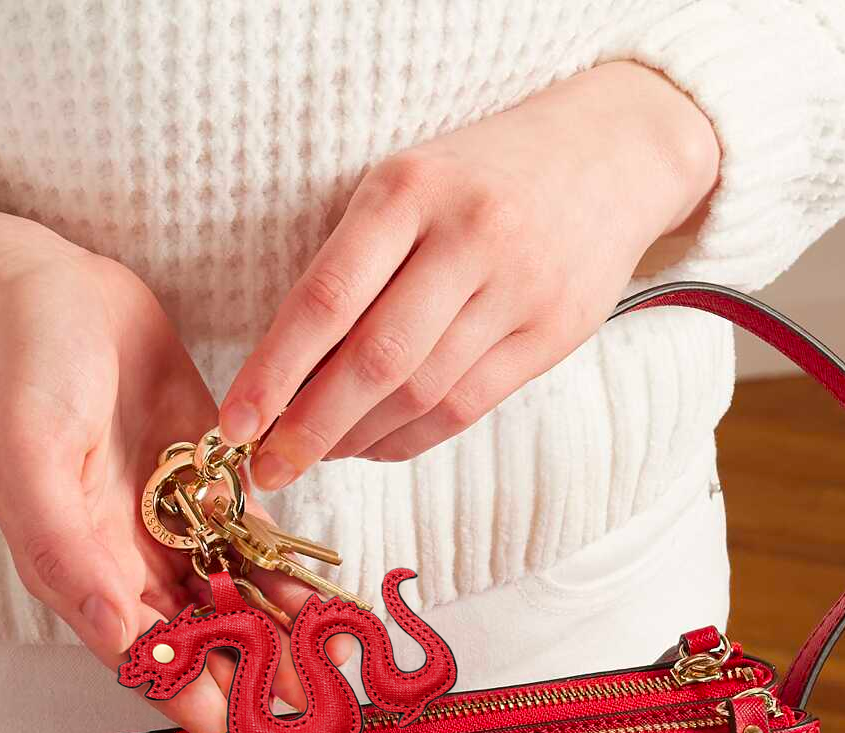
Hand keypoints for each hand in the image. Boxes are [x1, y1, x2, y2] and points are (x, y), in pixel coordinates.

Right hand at [0, 194, 313, 732]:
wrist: (48, 289)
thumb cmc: (22, 374)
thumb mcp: (28, 457)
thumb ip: (64, 551)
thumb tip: (115, 637)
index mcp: (80, 570)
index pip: (137, 652)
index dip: (186, 690)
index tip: (237, 723)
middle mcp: (129, 563)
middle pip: (198, 638)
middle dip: (252, 673)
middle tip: (311, 705)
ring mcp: (173, 527)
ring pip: (235, 599)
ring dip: (282, 634)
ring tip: (337, 661)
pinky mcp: (210, 487)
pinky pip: (257, 545)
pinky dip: (291, 576)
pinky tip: (332, 603)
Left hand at [219, 62, 719, 481]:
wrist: (610, 154)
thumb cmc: (478, 177)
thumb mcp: (407, 185)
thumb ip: (353, 266)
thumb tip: (284, 375)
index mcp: (410, 190)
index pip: (327, 298)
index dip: (274, 372)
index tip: (235, 424)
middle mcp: (469, 238)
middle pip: (375, 361)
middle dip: (310, 427)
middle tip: (266, 467)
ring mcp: (518, 290)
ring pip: (420, 394)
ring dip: (355, 439)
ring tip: (316, 453)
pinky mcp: (551, 335)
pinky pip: (464, 409)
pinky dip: (407, 440)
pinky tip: (371, 446)